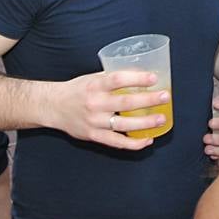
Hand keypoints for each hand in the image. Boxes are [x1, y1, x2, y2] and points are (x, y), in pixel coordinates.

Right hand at [47, 70, 165, 150]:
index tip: (154, 78)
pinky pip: (117, 142)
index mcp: (95, 85)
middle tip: (165, 97)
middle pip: (126, 102)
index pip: (118, 79)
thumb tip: (140, 75)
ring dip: (145, 123)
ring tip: (162, 118)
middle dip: (148, 100)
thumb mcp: (92, 78)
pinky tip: (147, 139)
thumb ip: (112, 78)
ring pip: (124, 124)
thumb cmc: (77, 90)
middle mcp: (95, 103)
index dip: (137, 79)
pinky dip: (133, 143)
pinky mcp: (94, 136)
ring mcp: (95, 121)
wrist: (53, 107)